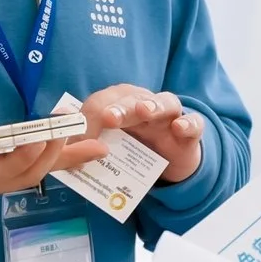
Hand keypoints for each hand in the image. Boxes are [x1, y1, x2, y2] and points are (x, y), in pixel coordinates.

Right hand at [0, 52, 109, 215]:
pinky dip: (44, 163)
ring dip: (59, 161)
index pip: (5, 168)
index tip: (53, 129)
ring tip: (94, 146)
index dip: (32, 150)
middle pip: (27, 176)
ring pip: (27, 178)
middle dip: (59, 155)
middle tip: (89, 133)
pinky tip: (63, 153)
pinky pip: (19, 175)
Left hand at [76, 83, 205, 183]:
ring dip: (151, 105)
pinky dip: (187, 124)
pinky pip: (193, 123)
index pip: (100, 104)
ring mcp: (169, 116)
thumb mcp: (113, 150)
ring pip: (163, 103)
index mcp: (120, 105)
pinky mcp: (190, 132)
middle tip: (108, 118)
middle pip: (129, 99)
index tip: (78, 142)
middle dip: (117, 107)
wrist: (172, 161)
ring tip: (143, 111)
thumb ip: (93, 151)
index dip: (88, 121)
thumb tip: (67, 160)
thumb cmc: (137, 151)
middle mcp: (143, 104)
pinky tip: (179, 128)